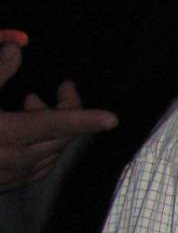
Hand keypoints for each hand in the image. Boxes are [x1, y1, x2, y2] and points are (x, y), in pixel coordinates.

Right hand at [0, 41, 117, 192]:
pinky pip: (40, 164)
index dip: (86, 119)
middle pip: (62, 136)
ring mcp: (14, 175)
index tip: (112, 118)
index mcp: (8, 134)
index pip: (58, 124)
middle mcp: (17, 159)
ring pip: (52, 150)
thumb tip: (16, 48)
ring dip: (53, 127)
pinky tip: (26, 131)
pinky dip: (42, 144)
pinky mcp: (9, 184)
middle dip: (68, 110)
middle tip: (63, 88)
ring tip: (32, 103)